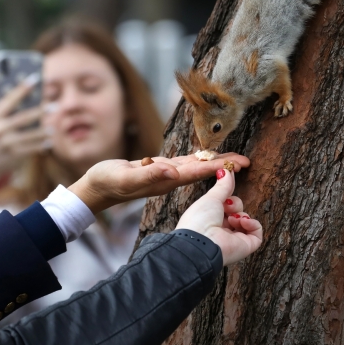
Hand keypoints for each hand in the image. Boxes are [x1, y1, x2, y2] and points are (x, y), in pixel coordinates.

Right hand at [0, 76, 52, 188]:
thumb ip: (4, 116)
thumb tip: (28, 102)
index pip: (8, 101)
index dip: (22, 89)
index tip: (35, 79)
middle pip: (24, 118)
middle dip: (40, 111)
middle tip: (54, 106)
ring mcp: (7, 145)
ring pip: (32, 135)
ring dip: (45, 131)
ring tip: (53, 127)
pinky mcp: (14, 157)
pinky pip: (33, 149)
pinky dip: (41, 145)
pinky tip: (48, 142)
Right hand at [68, 152, 249, 214]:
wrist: (96, 189)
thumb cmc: (108, 183)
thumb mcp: (126, 177)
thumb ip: (148, 175)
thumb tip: (172, 171)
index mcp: (166, 181)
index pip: (198, 172)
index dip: (219, 167)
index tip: (239, 165)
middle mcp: (169, 179)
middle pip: (202, 170)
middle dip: (225, 166)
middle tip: (247, 161)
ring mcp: (164, 175)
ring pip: (195, 166)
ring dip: (214, 162)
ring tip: (233, 158)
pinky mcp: (157, 169)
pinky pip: (182, 163)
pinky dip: (196, 158)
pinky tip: (204, 155)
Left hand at [176, 168, 262, 265]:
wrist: (201, 242)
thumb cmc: (200, 220)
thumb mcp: (211, 197)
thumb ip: (223, 185)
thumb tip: (227, 170)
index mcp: (209, 220)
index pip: (224, 206)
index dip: (227, 198)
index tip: (227, 190)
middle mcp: (221, 230)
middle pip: (236, 211)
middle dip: (234, 205)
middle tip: (227, 207)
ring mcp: (234, 239)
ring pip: (246, 220)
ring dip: (241, 215)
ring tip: (232, 218)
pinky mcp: (246, 246)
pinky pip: (257, 232)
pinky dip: (253, 224)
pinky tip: (242, 222)